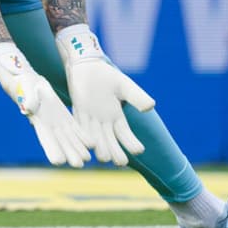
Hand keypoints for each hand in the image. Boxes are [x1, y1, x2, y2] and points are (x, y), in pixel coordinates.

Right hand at [0, 42, 90, 167]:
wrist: (28, 82)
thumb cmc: (24, 85)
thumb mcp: (25, 89)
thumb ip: (29, 99)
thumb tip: (29, 107)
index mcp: (38, 121)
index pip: (45, 138)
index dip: (51, 149)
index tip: (58, 161)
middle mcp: (48, 126)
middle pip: (60, 142)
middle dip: (69, 153)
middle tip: (78, 165)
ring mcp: (56, 123)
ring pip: (69, 137)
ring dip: (77, 148)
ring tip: (87, 159)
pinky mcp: (64, 117)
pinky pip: (74, 128)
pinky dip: (82, 136)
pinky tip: (92, 143)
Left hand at [56, 25, 154, 165]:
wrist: (86, 65)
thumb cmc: (106, 75)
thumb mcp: (124, 86)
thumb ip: (137, 97)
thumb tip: (151, 106)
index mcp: (117, 117)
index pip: (125, 134)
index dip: (132, 143)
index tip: (139, 150)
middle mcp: (103, 123)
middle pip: (111, 142)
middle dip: (116, 152)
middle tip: (121, 162)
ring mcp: (90, 120)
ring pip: (96, 139)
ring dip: (101, 148)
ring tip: (105, 158)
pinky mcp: (77, 114)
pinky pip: (80, 128)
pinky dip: (84, 137)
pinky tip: (88, 146)